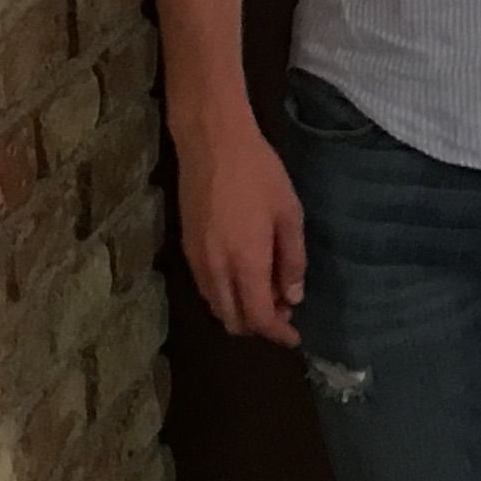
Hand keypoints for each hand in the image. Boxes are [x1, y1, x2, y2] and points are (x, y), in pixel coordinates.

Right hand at [175, 103, 306, 344]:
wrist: (211, 143)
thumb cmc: (259, 173)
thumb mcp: (289, 214)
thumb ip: (292, 260)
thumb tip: (292, 297)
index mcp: (245, 263)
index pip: (257, 318)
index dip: (277, 334)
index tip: (294, 338)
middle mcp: (215, 270)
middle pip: (232, 320)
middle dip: (258, 325)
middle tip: (283, 311)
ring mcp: (196, 260)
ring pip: (216, 305)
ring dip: (240, 310)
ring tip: (267, 292)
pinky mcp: (186, 248)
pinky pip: (205, 288)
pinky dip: (225, 294)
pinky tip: (244, 276)